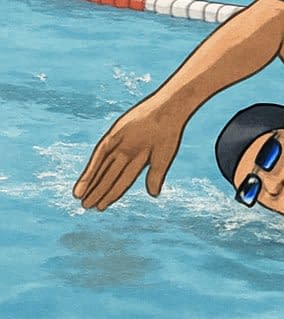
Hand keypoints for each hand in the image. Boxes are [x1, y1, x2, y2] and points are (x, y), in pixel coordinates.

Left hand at [73, 95, 185, 209]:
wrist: (167, 111)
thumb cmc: (169, 133)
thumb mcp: (163, 158)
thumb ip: (156, 176)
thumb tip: (153, 195)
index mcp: (139, 159)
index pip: (122, 181)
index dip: (112, 194)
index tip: (101, 207)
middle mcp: (126, 153)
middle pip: (108, 176)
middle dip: (98, 191)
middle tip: (86, 206)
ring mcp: (118, 145)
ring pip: (101, 169)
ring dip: (90, 184)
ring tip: (80, 199)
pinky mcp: (112, 136)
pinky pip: (98, 156)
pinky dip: (90, 172)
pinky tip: (82, 185)